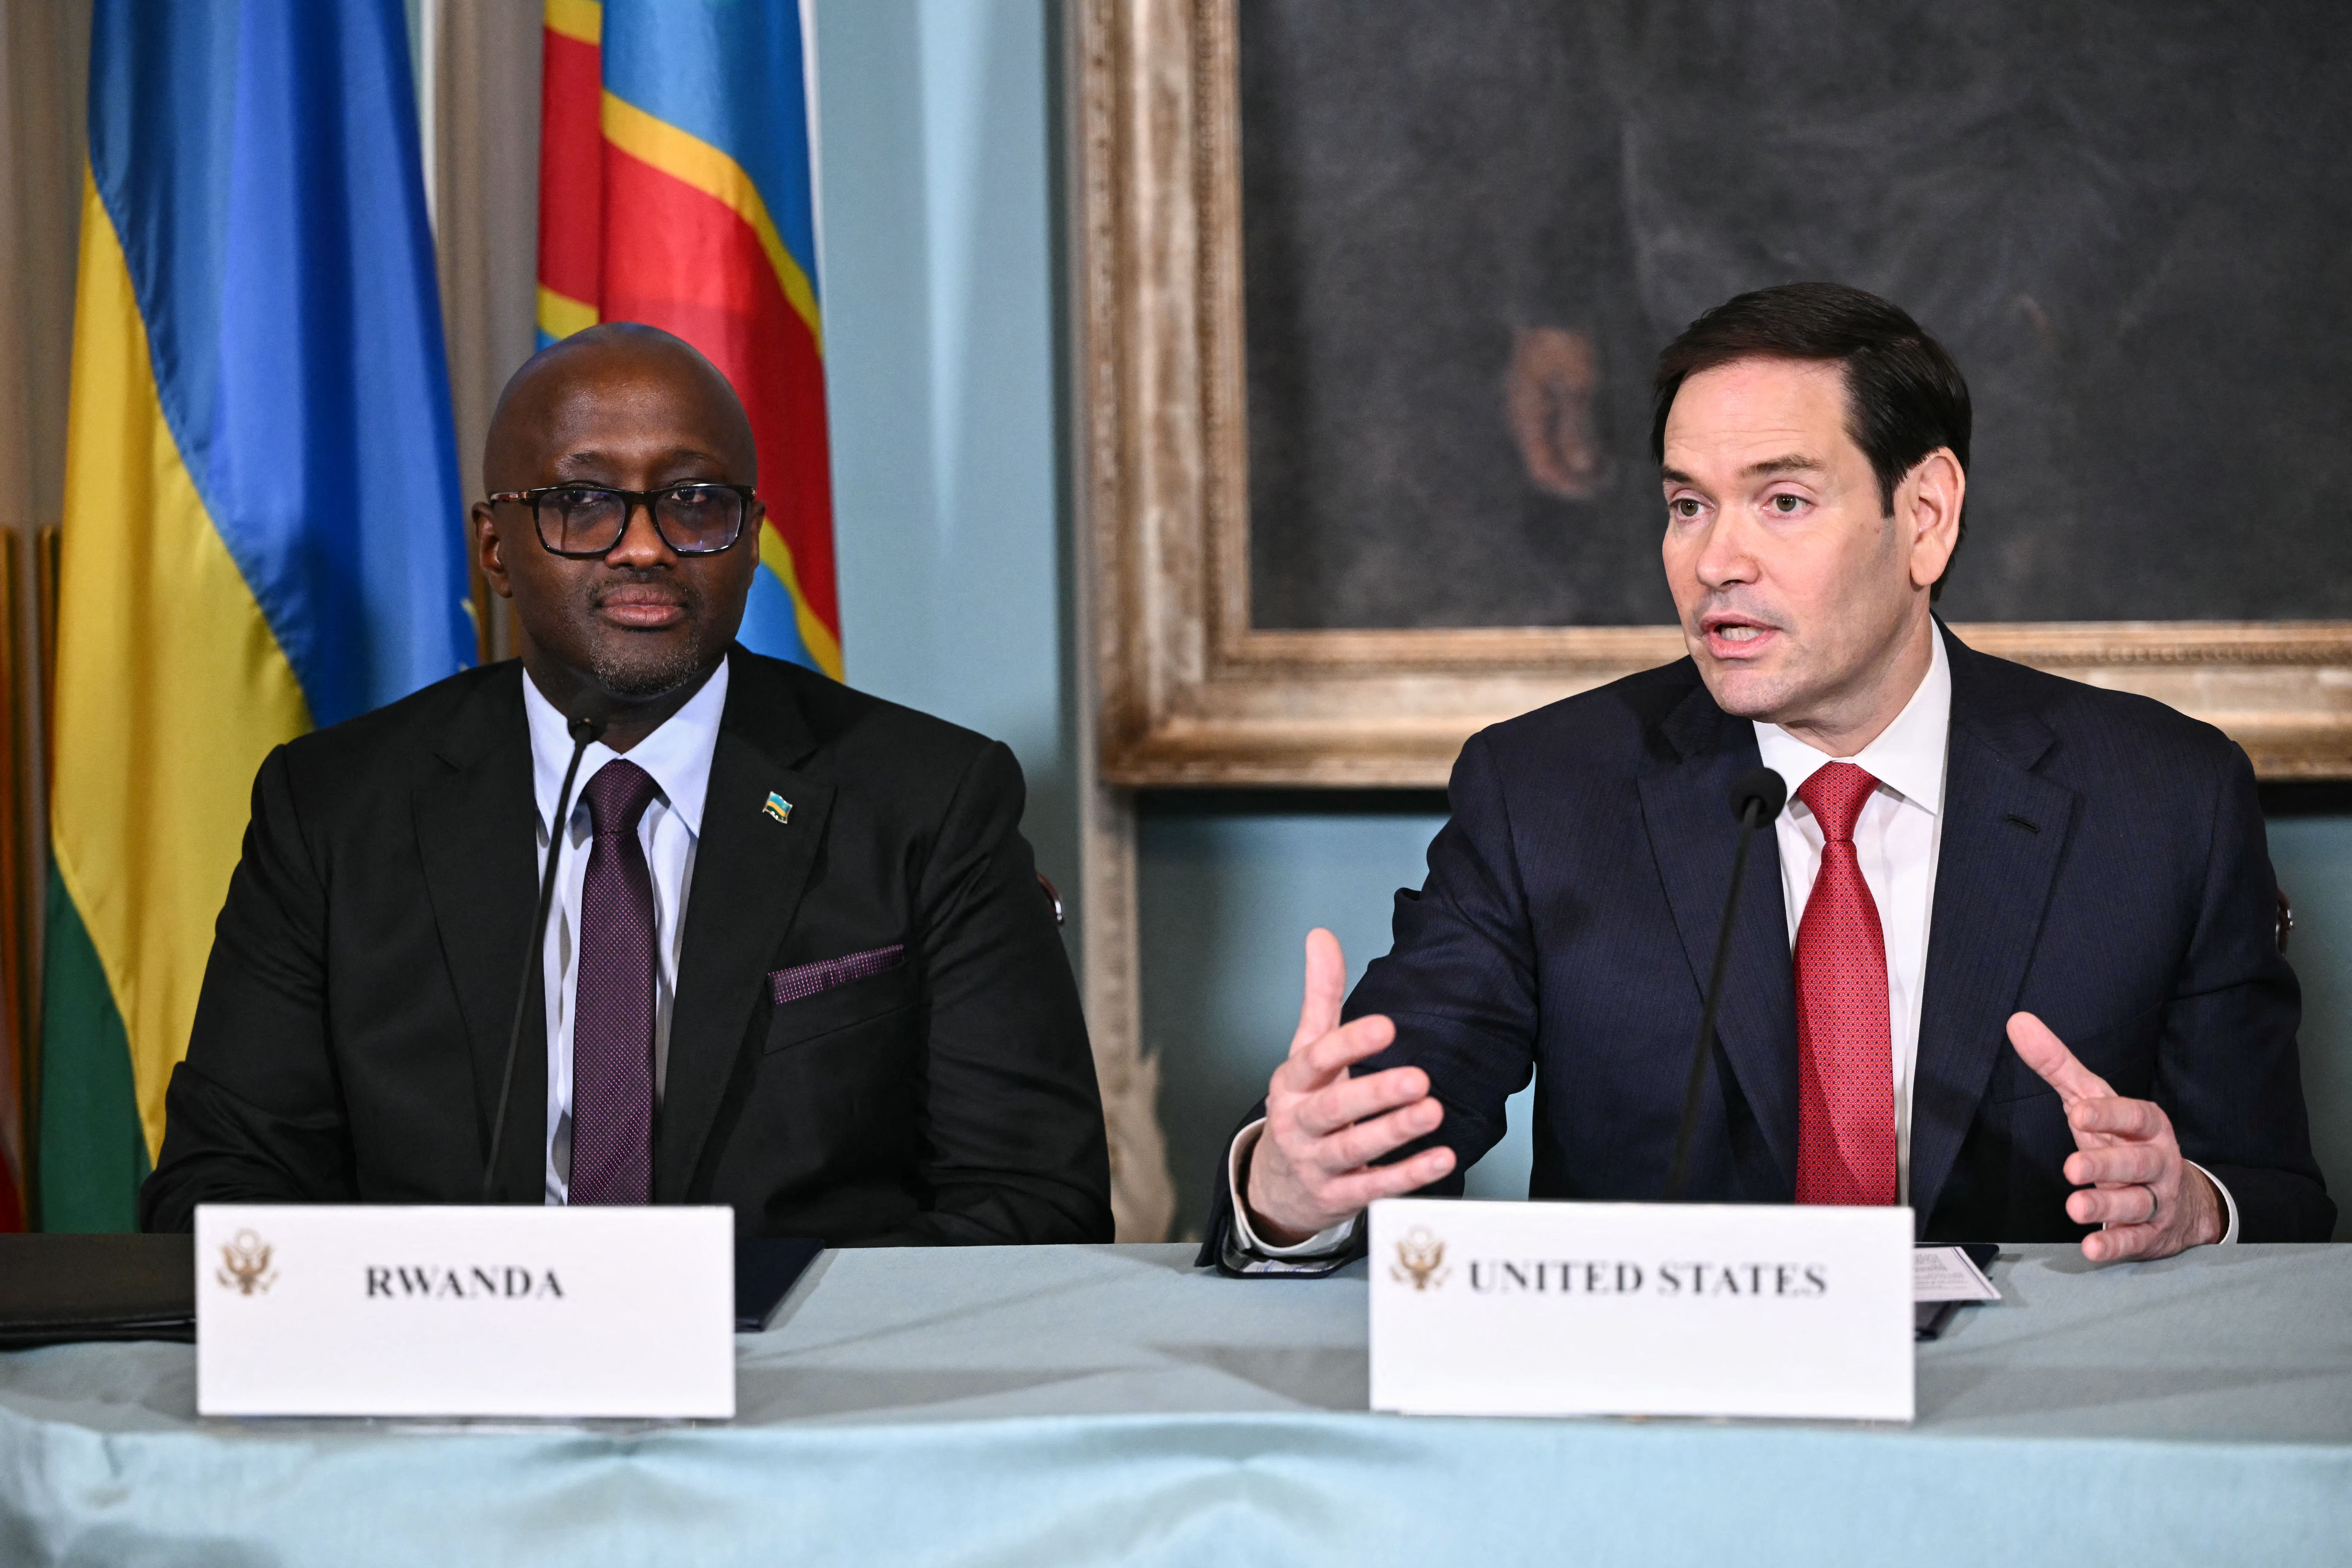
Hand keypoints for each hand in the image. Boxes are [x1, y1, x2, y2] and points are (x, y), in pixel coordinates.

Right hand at [1242, 929, 1455, 1244]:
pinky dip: (1407, 1175)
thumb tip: (1321, 936)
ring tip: (1432, 1113)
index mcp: (1293, 1083)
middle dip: (1375, 1094)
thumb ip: (1320, 996)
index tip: (1386, 1027)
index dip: (1349, 1044)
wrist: (1277, 1184)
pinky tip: (1441, 1158)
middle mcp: (1300, 1123)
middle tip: (1417, 1078)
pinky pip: (1373, 1188)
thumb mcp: (1305, 1051)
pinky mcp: (1338, 1197)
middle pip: (1334, 1108)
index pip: (1317, 1059)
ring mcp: (1316, 1163)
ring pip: (1354, 1150)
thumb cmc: (1303, 1106)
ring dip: (1394, 1132)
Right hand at [1504, 326, 1610, 499]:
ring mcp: (1533, 397)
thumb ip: (1578, 426)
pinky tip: (1599, 430)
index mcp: (1528, 414)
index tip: (1601, 489)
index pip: (1544, 468)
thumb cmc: (1567, 337)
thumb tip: (1582, 468)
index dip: (1571, 485)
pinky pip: (1557, 422)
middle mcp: (1526, 410)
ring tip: (1609, 458)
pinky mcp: (1544, 384)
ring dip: (1578, 454)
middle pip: (1547, 457)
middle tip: (1609, 478)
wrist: (1557, 293)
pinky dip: (1577, 433)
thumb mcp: (1578, 383)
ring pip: (1553, 440)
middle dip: (1576, 473)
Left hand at [2007, 1011, 2223, 1261]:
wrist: (2179, 1198)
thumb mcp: (2093, 1101)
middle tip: (2072, 1168)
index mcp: (2146, 1127)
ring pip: (2135, 1203)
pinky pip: (2134, 1240)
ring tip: (2075, 1207)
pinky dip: (2114, 1245)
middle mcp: (2156, 1162)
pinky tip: (2091, 1248)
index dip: (2109, 1114)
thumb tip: (2018, 1023)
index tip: (2078, 1111)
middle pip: (2135, 1163)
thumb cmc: (2124, 1140)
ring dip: (2106, 1206)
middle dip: (2105, 1165)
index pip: (2134, 1116)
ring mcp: (2155, 1200)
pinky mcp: (2150, 1234)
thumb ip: (2058, 1065)